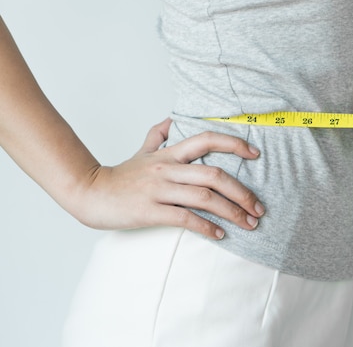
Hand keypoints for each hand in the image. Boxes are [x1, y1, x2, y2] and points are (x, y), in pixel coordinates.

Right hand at [71, 119, 263, 239]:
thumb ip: (159, 135)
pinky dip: (207, 227)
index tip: (255, 154)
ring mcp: (159, 190)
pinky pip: (185, 218)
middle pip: (214, 175)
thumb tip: (174, 120)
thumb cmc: (120, 176)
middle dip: (242, 192)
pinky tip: (219, 235)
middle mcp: (168, 168)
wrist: (89, 193)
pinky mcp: (150, 211)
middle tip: (258, 208)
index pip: (207, 139)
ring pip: (205, 198)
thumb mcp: (142, 151)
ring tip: (248, 224)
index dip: (234, 143)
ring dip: (232, 212)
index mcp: (169, 153)